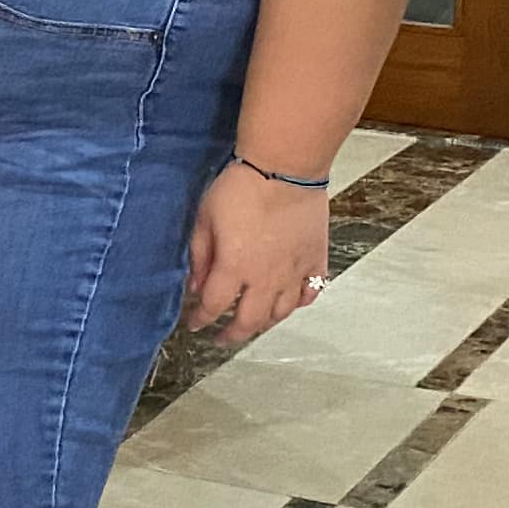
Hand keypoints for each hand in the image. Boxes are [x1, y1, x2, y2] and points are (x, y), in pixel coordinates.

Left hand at [185, 161, 329, 343]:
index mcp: (235, 268)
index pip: (213, 305)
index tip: (192, 325)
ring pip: (281, 313)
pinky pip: (309, 293)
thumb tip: (194, 285)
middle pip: (249, 320)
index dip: (200, 319)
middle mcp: (266, 278)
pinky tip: (288, 303)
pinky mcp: (316, 260)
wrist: (285, 169)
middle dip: (232, 334)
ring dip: (263, 323)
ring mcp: (295, 272)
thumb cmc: (240, 189)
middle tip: (221, 338)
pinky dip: (297, 304)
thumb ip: (200, 256)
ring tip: (251, 323)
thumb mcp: (205, 219)